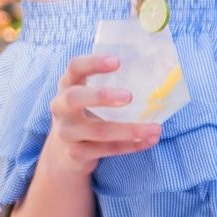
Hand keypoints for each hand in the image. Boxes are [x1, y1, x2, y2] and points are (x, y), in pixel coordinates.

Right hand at [45, 54, 161, 175]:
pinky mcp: (76, 153)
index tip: (117, 61)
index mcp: (67, 85)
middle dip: (101, 96)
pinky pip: (107, 149)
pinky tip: (148, 141)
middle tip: (129, 97)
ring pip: (99, 131)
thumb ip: (108, 84)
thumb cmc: (84, 114)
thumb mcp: (87, 96)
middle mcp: (61, 108)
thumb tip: (152, 73)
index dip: (93, 63)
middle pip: (74, 98)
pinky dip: (130, 146)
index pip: (75, 67)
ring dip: (130, 130)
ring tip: (155, 129)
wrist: (62, 154)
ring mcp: (67, 132)